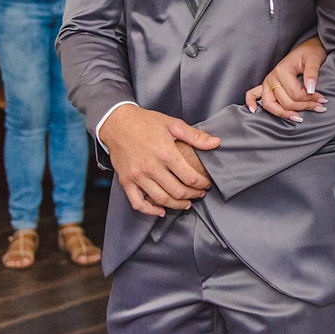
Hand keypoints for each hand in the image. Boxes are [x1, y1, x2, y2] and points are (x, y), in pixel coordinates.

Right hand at [100, 104, 220, 216]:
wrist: (118, 123)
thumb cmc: (146, 122)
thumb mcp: (173, 124)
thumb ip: (195, 136)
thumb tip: (216, 143)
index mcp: (165, 153)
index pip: (189, 177)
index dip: (201, 184)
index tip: (206, 184)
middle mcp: (151, 167)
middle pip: (177, 191)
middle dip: (193, 195)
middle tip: (200, 194)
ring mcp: (137, 176)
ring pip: (161, 199)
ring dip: (177, 205)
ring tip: (186, 204)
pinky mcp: (126, 181)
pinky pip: (137, 203)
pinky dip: (150, 211)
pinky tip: (161, 211)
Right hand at [245, 36, 327, 120]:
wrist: (306, 48)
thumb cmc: (310, 53)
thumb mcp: (314, 59)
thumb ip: (312, 74)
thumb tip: (311, 90)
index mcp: (282, 70)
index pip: (295, 93)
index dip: (310, 99)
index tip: (323, 99)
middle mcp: (272, 77)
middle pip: (285, 102)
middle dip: (304, 107)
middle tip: (320, 107)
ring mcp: (267, 82)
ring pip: (270, 105)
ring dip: (284, 114)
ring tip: (299, 118)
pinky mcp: (266, 84)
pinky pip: (252, 94)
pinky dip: (250, 102)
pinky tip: (254, 110)